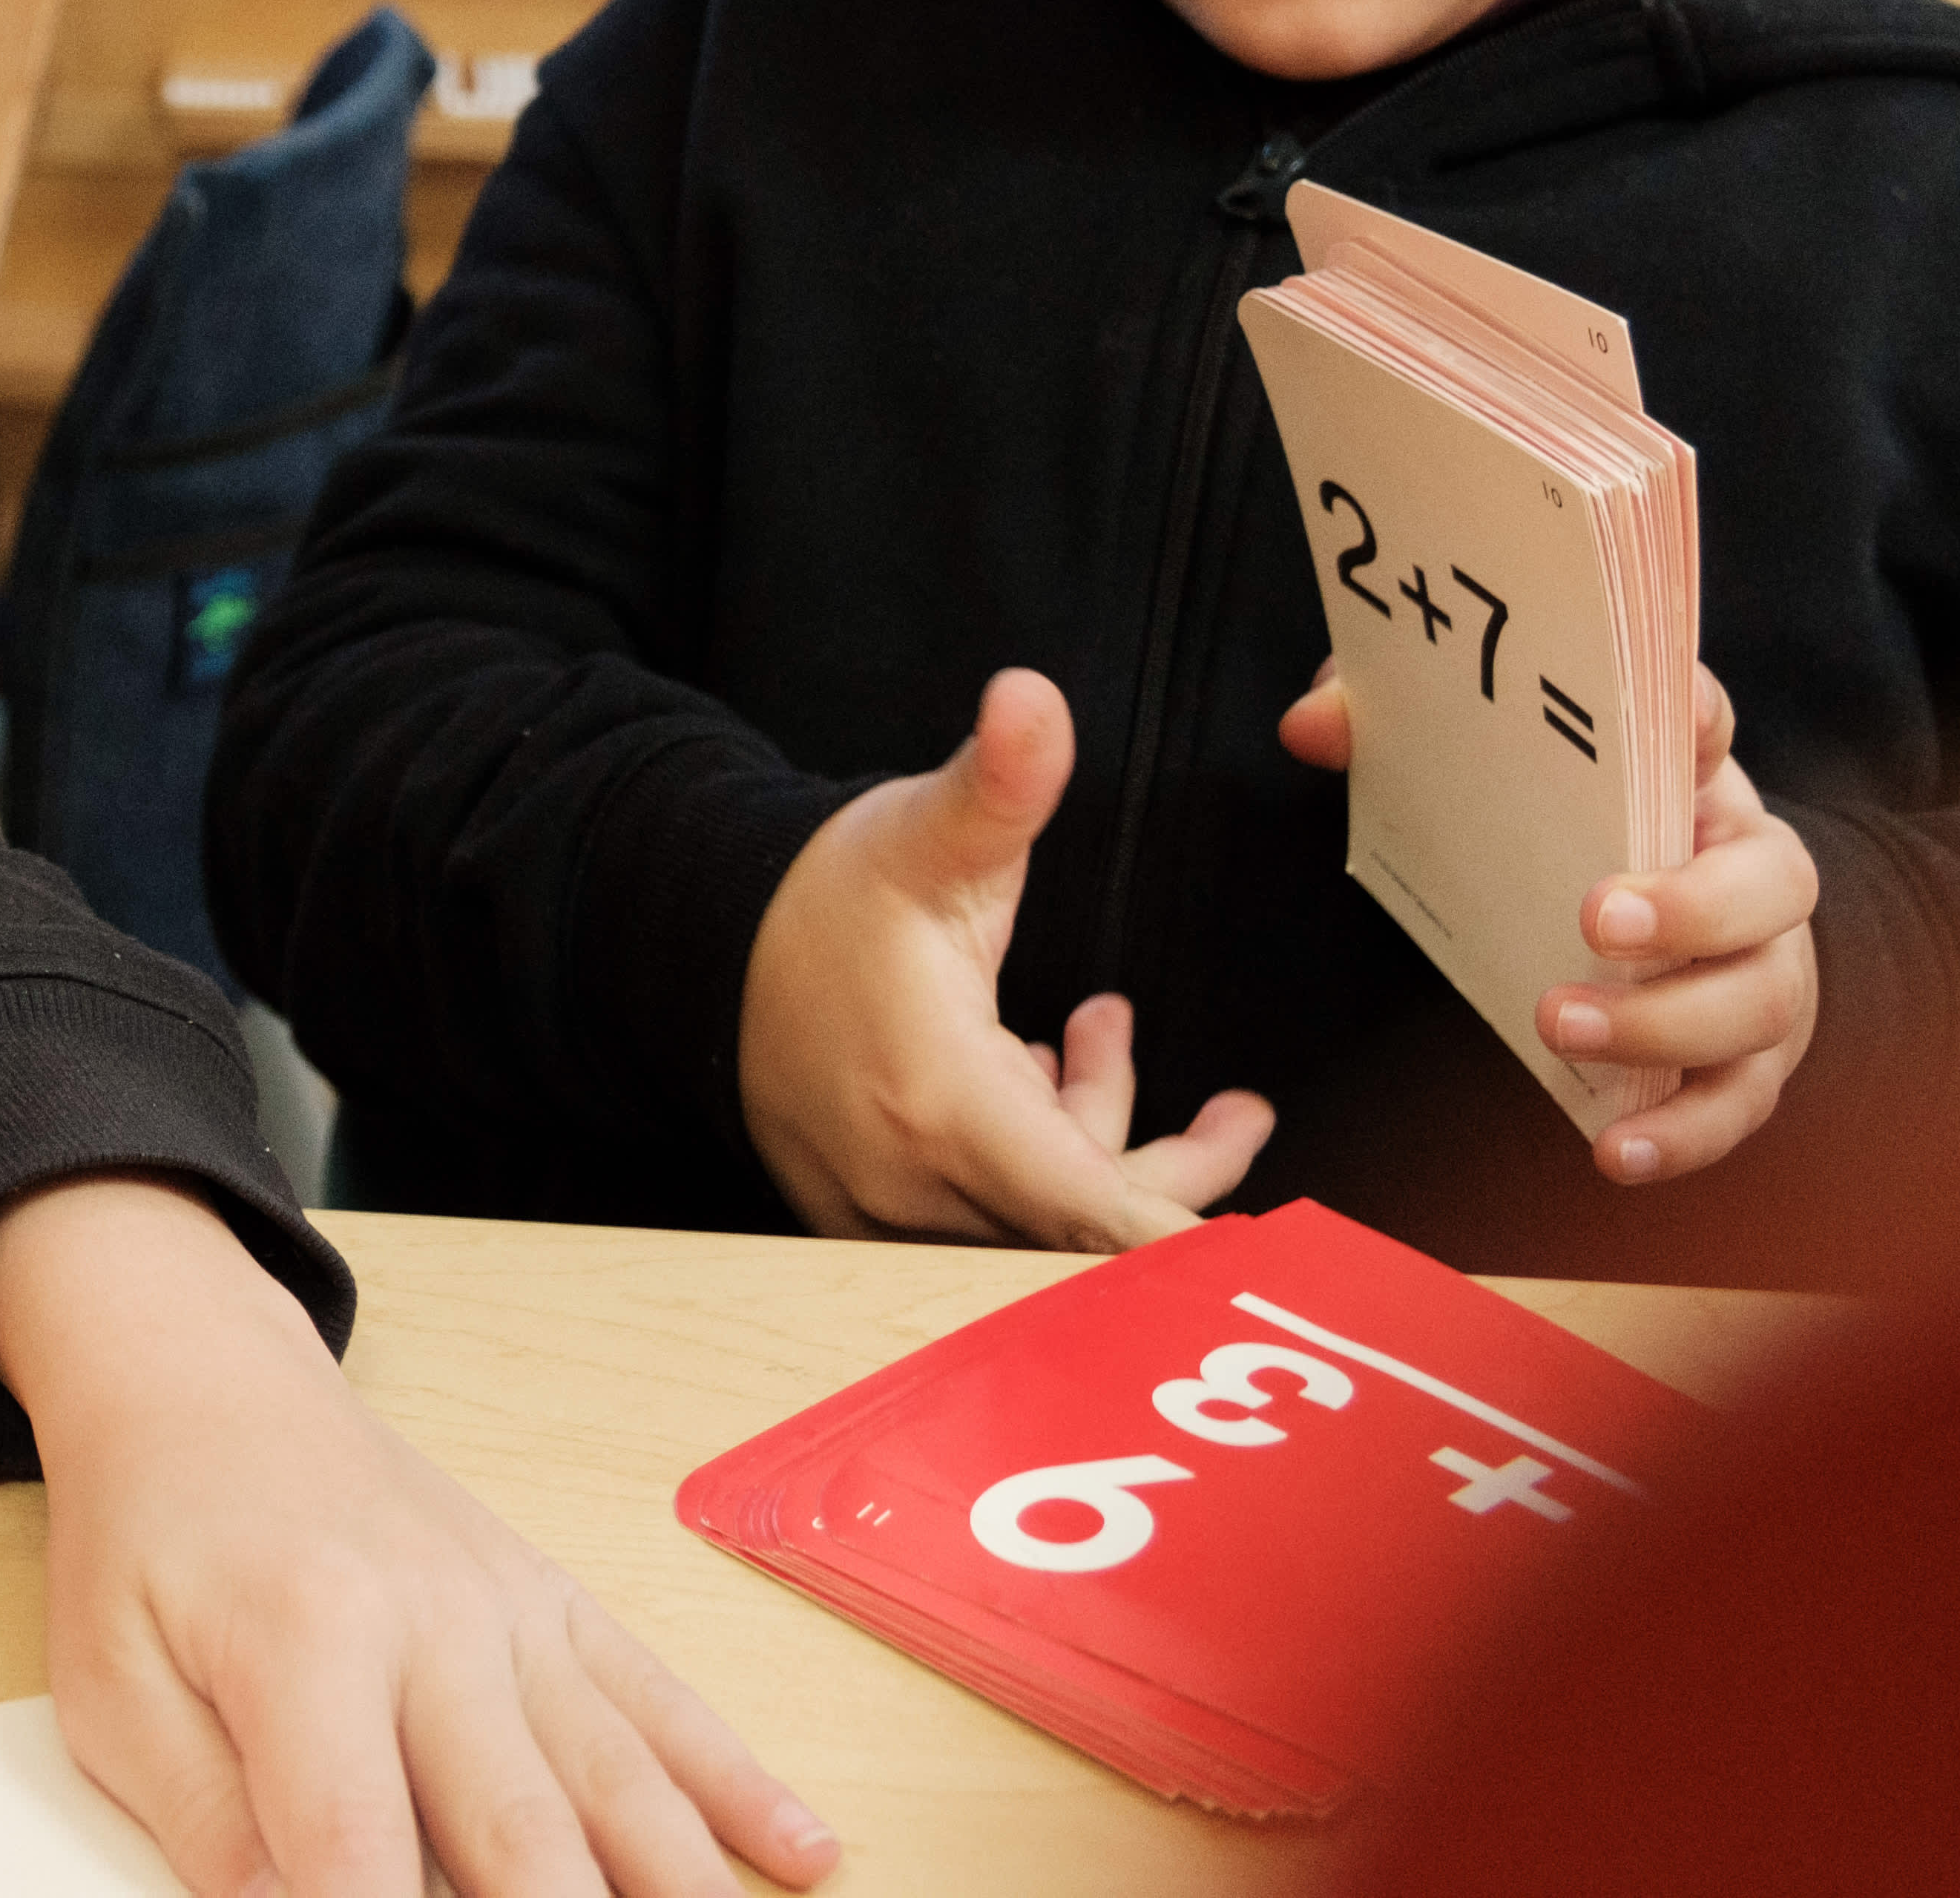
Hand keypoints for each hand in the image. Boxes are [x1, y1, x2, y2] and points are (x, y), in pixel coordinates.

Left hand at [0, 1178, 836, 1897]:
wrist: (201, 1381)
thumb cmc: (149, 1539)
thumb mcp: (113, 1689)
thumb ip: (207, 1825)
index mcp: (307, 1646)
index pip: (359, 1857)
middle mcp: (435, 1627)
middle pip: (525, 1838)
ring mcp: (513, 1615)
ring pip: (621, 1783)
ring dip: (680, 1884)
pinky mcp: (556, 1606)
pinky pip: (663, 1701)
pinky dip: (739, 1787)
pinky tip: (804, 1857)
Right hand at [736, 669, 1271, 1249]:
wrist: (700, 939)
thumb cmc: (823, 893)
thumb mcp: (923, 830)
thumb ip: (999, 780)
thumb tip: (1032, 696)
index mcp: (943, 1106)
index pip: (1090, 1217)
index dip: (1178, 1245)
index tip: (1259, 1263)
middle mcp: (915, 1182)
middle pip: (1083, 1235)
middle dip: (1176, 1171)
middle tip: (1245, 1112)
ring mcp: (887, 1209)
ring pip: (1036, 1227)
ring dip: (1101, 1143)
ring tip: (1113, 1033)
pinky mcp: (873, 1212)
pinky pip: (985, 1220)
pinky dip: (1036, 1160)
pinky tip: (1041, 1074)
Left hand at [1281, 663, 1820, 1184]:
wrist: (1667, 930)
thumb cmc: (1572, 833)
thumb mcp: (1499, 772)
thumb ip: (1401, 730)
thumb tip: (1310, 727)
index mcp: (1694, 778)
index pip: (1707, 720)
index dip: (1697, 713)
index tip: (1674, 718)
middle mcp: (1753, 872)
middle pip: (1771, 883)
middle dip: (1692, 906)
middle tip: (1596, 918)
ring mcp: (1768, 971)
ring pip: (1763, 1002)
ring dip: (1667, 1025)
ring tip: (1560, 1028)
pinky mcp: (1753, 1061)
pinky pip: (1739, 1104)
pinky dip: (1681, 1133)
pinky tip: (1612, 1148)